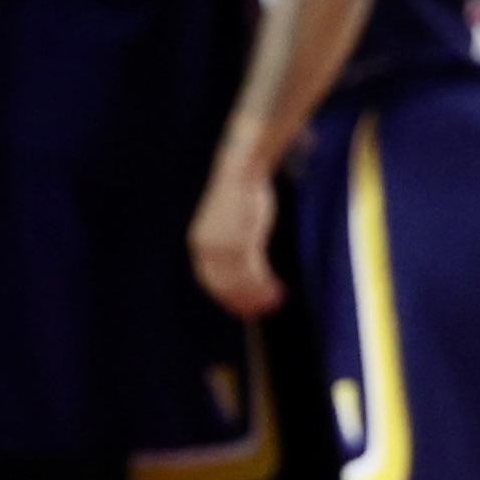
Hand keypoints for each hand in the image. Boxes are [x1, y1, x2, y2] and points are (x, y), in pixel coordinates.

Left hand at [189, 146, 283, 320]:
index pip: (210, 282)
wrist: (241, 171)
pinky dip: (267, 286)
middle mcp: (207, 249)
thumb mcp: (230, 224)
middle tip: (266, 308)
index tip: (245, 308)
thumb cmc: (240, 195)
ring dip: (260, 296)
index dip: (229, 298)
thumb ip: (232, 247)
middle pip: (226, 287)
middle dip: (246, 301)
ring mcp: (224, 246)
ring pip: (243, 283)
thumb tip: (246, 267)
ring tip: (277, 300)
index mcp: (200, 244)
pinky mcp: (242, 241)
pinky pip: (255, 273)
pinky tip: (279, 289)